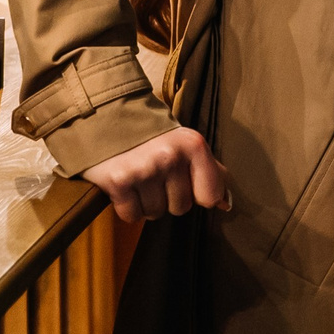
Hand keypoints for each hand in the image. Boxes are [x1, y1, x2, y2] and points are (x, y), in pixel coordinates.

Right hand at [80, 127, 232, 222]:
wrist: (108, 117)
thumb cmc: (152, 136)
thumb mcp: (185, 143)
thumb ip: (209, 170)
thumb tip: (225, 204)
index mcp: (192, 145)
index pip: (209, 195)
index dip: (197, 195)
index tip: (187, 184)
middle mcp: (170, 157)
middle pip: (181, 208)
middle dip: (168, 198)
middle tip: (156, 176)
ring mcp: (144, 170)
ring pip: (155, 213)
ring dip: (147, 203)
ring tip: (140, 179)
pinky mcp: (119, 181)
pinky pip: (132, 215)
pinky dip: (128, 207)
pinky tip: (125, 187)